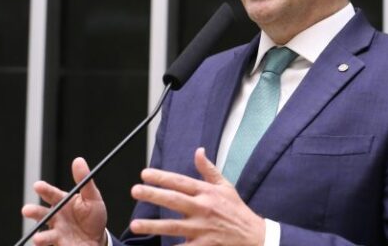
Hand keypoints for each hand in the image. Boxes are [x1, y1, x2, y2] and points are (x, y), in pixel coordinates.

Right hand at [21, 157, 107, 245]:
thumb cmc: (93, 216)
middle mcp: (56, 217)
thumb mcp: (93, 197)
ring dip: (40, 237)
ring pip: (45, 234)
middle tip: (27, 210)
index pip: (51, 194)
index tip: (38, 186)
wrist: (98, 239)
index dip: (44, 189)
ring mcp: (56, 232)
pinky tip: (42, 245)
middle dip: (33, 212)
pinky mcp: (58, 245)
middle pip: (42, 214)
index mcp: (63, 202)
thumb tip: (78, 161)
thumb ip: (84, 180)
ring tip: (38, 239)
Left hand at [130, 148, 264, 245]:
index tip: (144, 174)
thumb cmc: (236, 210)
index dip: (162, 177)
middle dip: (153, 195)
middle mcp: (203, 209)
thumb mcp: (225, 186)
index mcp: (207, 193)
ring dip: (153, 226)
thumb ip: (208, 169)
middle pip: (174, 200)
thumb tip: (198, 151)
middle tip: (135, 190)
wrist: (253, 236)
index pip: (181, 182)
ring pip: (173, 226)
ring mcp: (202, 229)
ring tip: (135, 224)